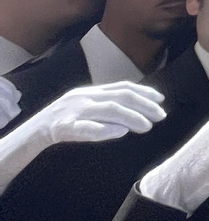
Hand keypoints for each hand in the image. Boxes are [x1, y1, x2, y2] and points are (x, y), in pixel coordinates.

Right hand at [0, 81, 164, 191]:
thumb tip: (138, 112)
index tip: (161, 100)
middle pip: (121, 97)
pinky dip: (106, 130)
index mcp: (92, 91)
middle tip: (161, 116)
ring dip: (131, 118)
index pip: (123, 87)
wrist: (35, 130)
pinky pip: (87, 128)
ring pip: (108, 110)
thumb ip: (109, 106)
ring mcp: (74, 111)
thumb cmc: (67, 119)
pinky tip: (121, 132)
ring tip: (146, 126)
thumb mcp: (88, 107)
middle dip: (144, 105)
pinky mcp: (64, 127)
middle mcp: (85, 97)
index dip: (144, 92)